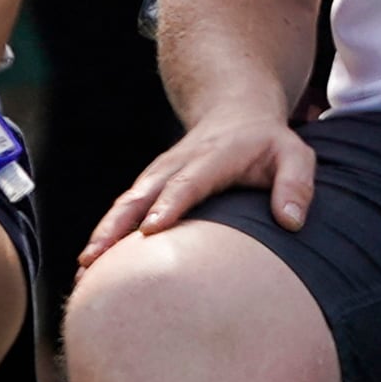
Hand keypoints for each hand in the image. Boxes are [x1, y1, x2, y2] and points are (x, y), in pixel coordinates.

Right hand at [82, 112, 314, 270]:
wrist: (234, 111)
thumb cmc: (268, 143)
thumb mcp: (295, 154)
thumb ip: (296, 184)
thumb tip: (291, 222)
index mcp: (213, 157)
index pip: (188, 182)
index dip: (168, 204)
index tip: (150, 230)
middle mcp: (177, 164)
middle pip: (141, 195)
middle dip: (116, 227)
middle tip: (96, 259)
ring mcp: (159, 174)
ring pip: (125, 204)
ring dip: (102, 234)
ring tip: (84, 270)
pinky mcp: (150, 185)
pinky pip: (123, 210)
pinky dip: (105, 234)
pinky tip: (91, 265)